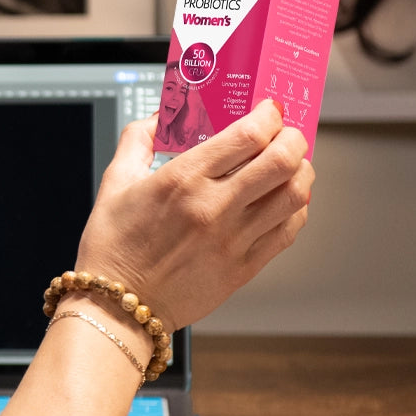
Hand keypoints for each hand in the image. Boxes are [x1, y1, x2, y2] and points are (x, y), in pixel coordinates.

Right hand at [72, 101, 312, 331]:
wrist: (118, 304)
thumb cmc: (113, 246)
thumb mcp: (114, 182)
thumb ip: (137, 140)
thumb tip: (159, 118)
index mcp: (182, 179)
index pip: (248, 135)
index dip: (269, 115)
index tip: (268, 110)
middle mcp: (213, 207)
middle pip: (283, 160)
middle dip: (294, 138)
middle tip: (287, 134)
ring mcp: (233, 239)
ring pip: (295, 195)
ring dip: (301, 171)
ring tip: (292, 166)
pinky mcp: (243, 268)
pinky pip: (288, 231)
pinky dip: (296, 209)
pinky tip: (283, 201)